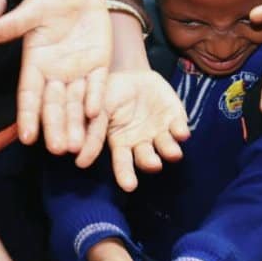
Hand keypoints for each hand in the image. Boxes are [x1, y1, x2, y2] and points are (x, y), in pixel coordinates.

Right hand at [0, 0, 111, 160]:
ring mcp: (78, 73)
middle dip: (55, 128)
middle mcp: (55, 74)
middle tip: (57, 150)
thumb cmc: (50, 1)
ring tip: (77, 147)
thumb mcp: (31, 12)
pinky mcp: (99, 66)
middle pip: (54, 107)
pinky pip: (97, 86)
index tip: (27, 138)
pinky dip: (95, 98)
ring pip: (75, 104)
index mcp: (35, 65)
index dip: (28, 116)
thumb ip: (10, 26)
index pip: (30, 96)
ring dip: (76, 124)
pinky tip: (94, 113)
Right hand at [104, 69, 189, 191]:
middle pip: (147, 159)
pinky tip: (182, 132)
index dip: (125, 175)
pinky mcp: (175, 119)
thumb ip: (93, 132)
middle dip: (150, 163)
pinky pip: (180, 129)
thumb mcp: (98, 108)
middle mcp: (142, 143)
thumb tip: (80, 160)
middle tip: (153, 164)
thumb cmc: (109, 93)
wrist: (130, 74)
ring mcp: (160, 132)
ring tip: (173, 153)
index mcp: (121, 143)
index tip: (129, 186)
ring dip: (170, 151)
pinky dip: (181, 131)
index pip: (123, 163)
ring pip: (167, 147)